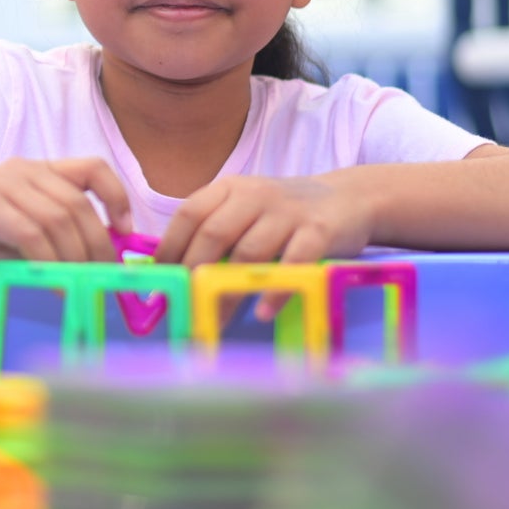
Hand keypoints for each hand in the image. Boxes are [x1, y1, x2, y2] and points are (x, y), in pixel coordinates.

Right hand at [0, 157, 129, 271]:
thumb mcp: (17, 236)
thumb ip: (52, 239)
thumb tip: (99, 263)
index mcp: (35, 171)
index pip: (92, 168)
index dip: (117, 196)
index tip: (124, 232)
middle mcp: (22, 170)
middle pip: (79, 204)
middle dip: (97, 246)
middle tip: (102, 278)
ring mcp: (1, 185)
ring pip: (58, 219)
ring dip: (74, 258)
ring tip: (75, 286)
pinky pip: (30, 233)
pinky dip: (47, 262)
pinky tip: (50, 284)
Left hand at [157, 174, 370, 318]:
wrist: (349, 199)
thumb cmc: (284, 214)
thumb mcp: (245, 211)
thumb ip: (214, 233)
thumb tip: (171, 272)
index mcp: (230, 188)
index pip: (189, 214)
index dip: (170, 247)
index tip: (159, 280)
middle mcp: (255, 195)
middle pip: (214, 233)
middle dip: (194, 273)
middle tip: (184, 306)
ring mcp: (288, 212)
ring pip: (250, 252)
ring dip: (228, 290)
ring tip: (214, 320)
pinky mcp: (319, 230)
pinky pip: (294, 263)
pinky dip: (276, 290)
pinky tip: (262, 312)